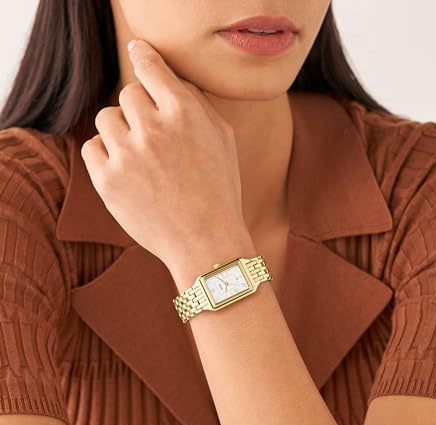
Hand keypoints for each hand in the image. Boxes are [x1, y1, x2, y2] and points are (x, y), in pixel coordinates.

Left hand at [80, 39, 246, 267]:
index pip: (151, 68)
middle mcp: (153, 129)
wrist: (205, 242)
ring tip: (141, 155)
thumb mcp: (223, 140)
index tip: (138, 52)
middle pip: (127, 93)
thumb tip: (173, 81)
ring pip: (107, 118)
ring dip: (121, 130)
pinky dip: (106, 153)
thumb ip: (197, 104)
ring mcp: (127, 155)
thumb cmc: (219, 191)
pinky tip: (127, 169)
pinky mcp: (107, 181)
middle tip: (153, 134)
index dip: (143, 56)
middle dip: (139, 109)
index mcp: (184, 114)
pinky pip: (93, 147)